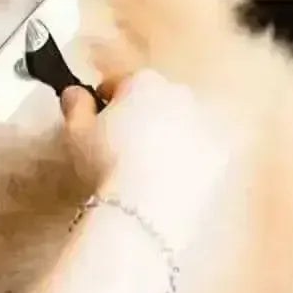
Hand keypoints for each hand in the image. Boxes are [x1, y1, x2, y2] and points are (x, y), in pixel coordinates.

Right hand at [60, 69, 232, 244]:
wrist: (144, 210)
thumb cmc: (105, 164)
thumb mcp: (76, 133)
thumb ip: (75, 105)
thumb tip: (75, 93)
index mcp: (144, 82)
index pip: (120, 83)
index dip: (105, 102)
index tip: (97, 123)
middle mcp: (179, 95)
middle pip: (155, 100)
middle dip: (140, 116)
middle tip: (121, 148)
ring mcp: (204, 124)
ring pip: (180, 125)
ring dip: (166, 137)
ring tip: (145, 168)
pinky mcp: (218, 155)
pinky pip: (198, 152)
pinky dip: (186, 161)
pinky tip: (167, 181)